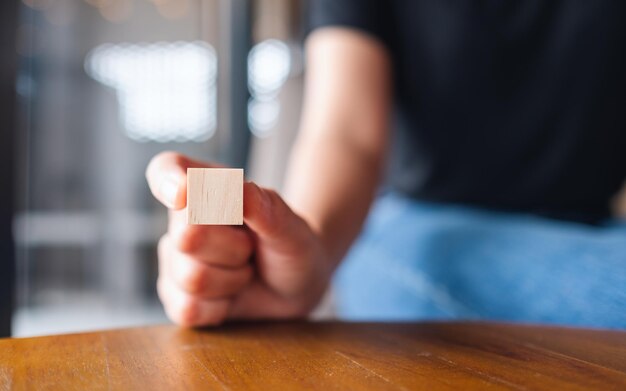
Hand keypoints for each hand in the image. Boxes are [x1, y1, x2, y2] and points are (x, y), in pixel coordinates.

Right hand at [145, 152, 331, 325]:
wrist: (297, 287)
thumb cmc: (291, 245)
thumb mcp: (288, 225)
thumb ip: (261, 205)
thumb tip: (232, 186)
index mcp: (205, 187)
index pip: (167, 169)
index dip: (167, 180)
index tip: (185, 195)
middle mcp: (183, 221)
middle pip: (188, 236)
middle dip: (234, 249)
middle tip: (252, 248)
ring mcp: (175, 260)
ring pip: (192, 277)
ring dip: (233, 280)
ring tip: (246, 271)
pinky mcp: (176, 298)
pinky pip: (188, 309)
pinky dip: (221, 308)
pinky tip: (231, 297)